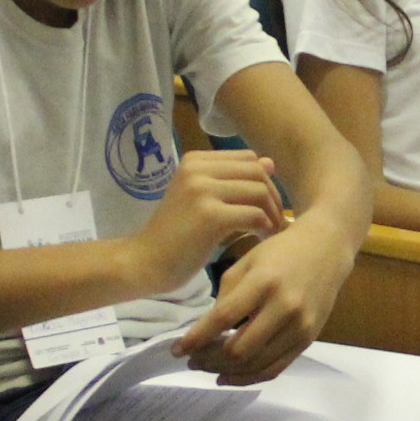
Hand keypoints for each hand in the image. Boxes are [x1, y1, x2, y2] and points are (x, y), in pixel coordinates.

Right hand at [133, 150, 285, 284]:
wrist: (144, 262)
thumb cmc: (175, 236)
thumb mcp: (202, 199)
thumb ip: (233, 180)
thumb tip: (270, 163)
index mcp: (195, 161)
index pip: (248, 158)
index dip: (265, 181)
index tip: (266, 206)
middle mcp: (198, 169)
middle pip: (257, 172)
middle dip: (273, 197)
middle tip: (275, 222)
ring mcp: (202, 190)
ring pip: (259, 191)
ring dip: (272, 214)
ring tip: (270, 232)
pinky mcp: (210, 216)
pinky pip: (254, 215)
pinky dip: (265, 227)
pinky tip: (261, 239)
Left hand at [178, 212, 349, 384]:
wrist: (326, 249)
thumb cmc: (280, 251)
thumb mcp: (247, 261)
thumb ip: (226, 295)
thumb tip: (207, 331)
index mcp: (264, 282)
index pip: (223, 319)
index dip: (196, 338)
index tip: (176, 350)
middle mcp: (284, 307)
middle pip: (239, 349)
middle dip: (209, 359)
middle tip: (192, 360)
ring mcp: (299, 327)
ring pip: (256, 364)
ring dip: (225, 371)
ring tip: (207, 368)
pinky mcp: (307, 340)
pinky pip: (275, 369)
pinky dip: (248, 377)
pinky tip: (229, 375)